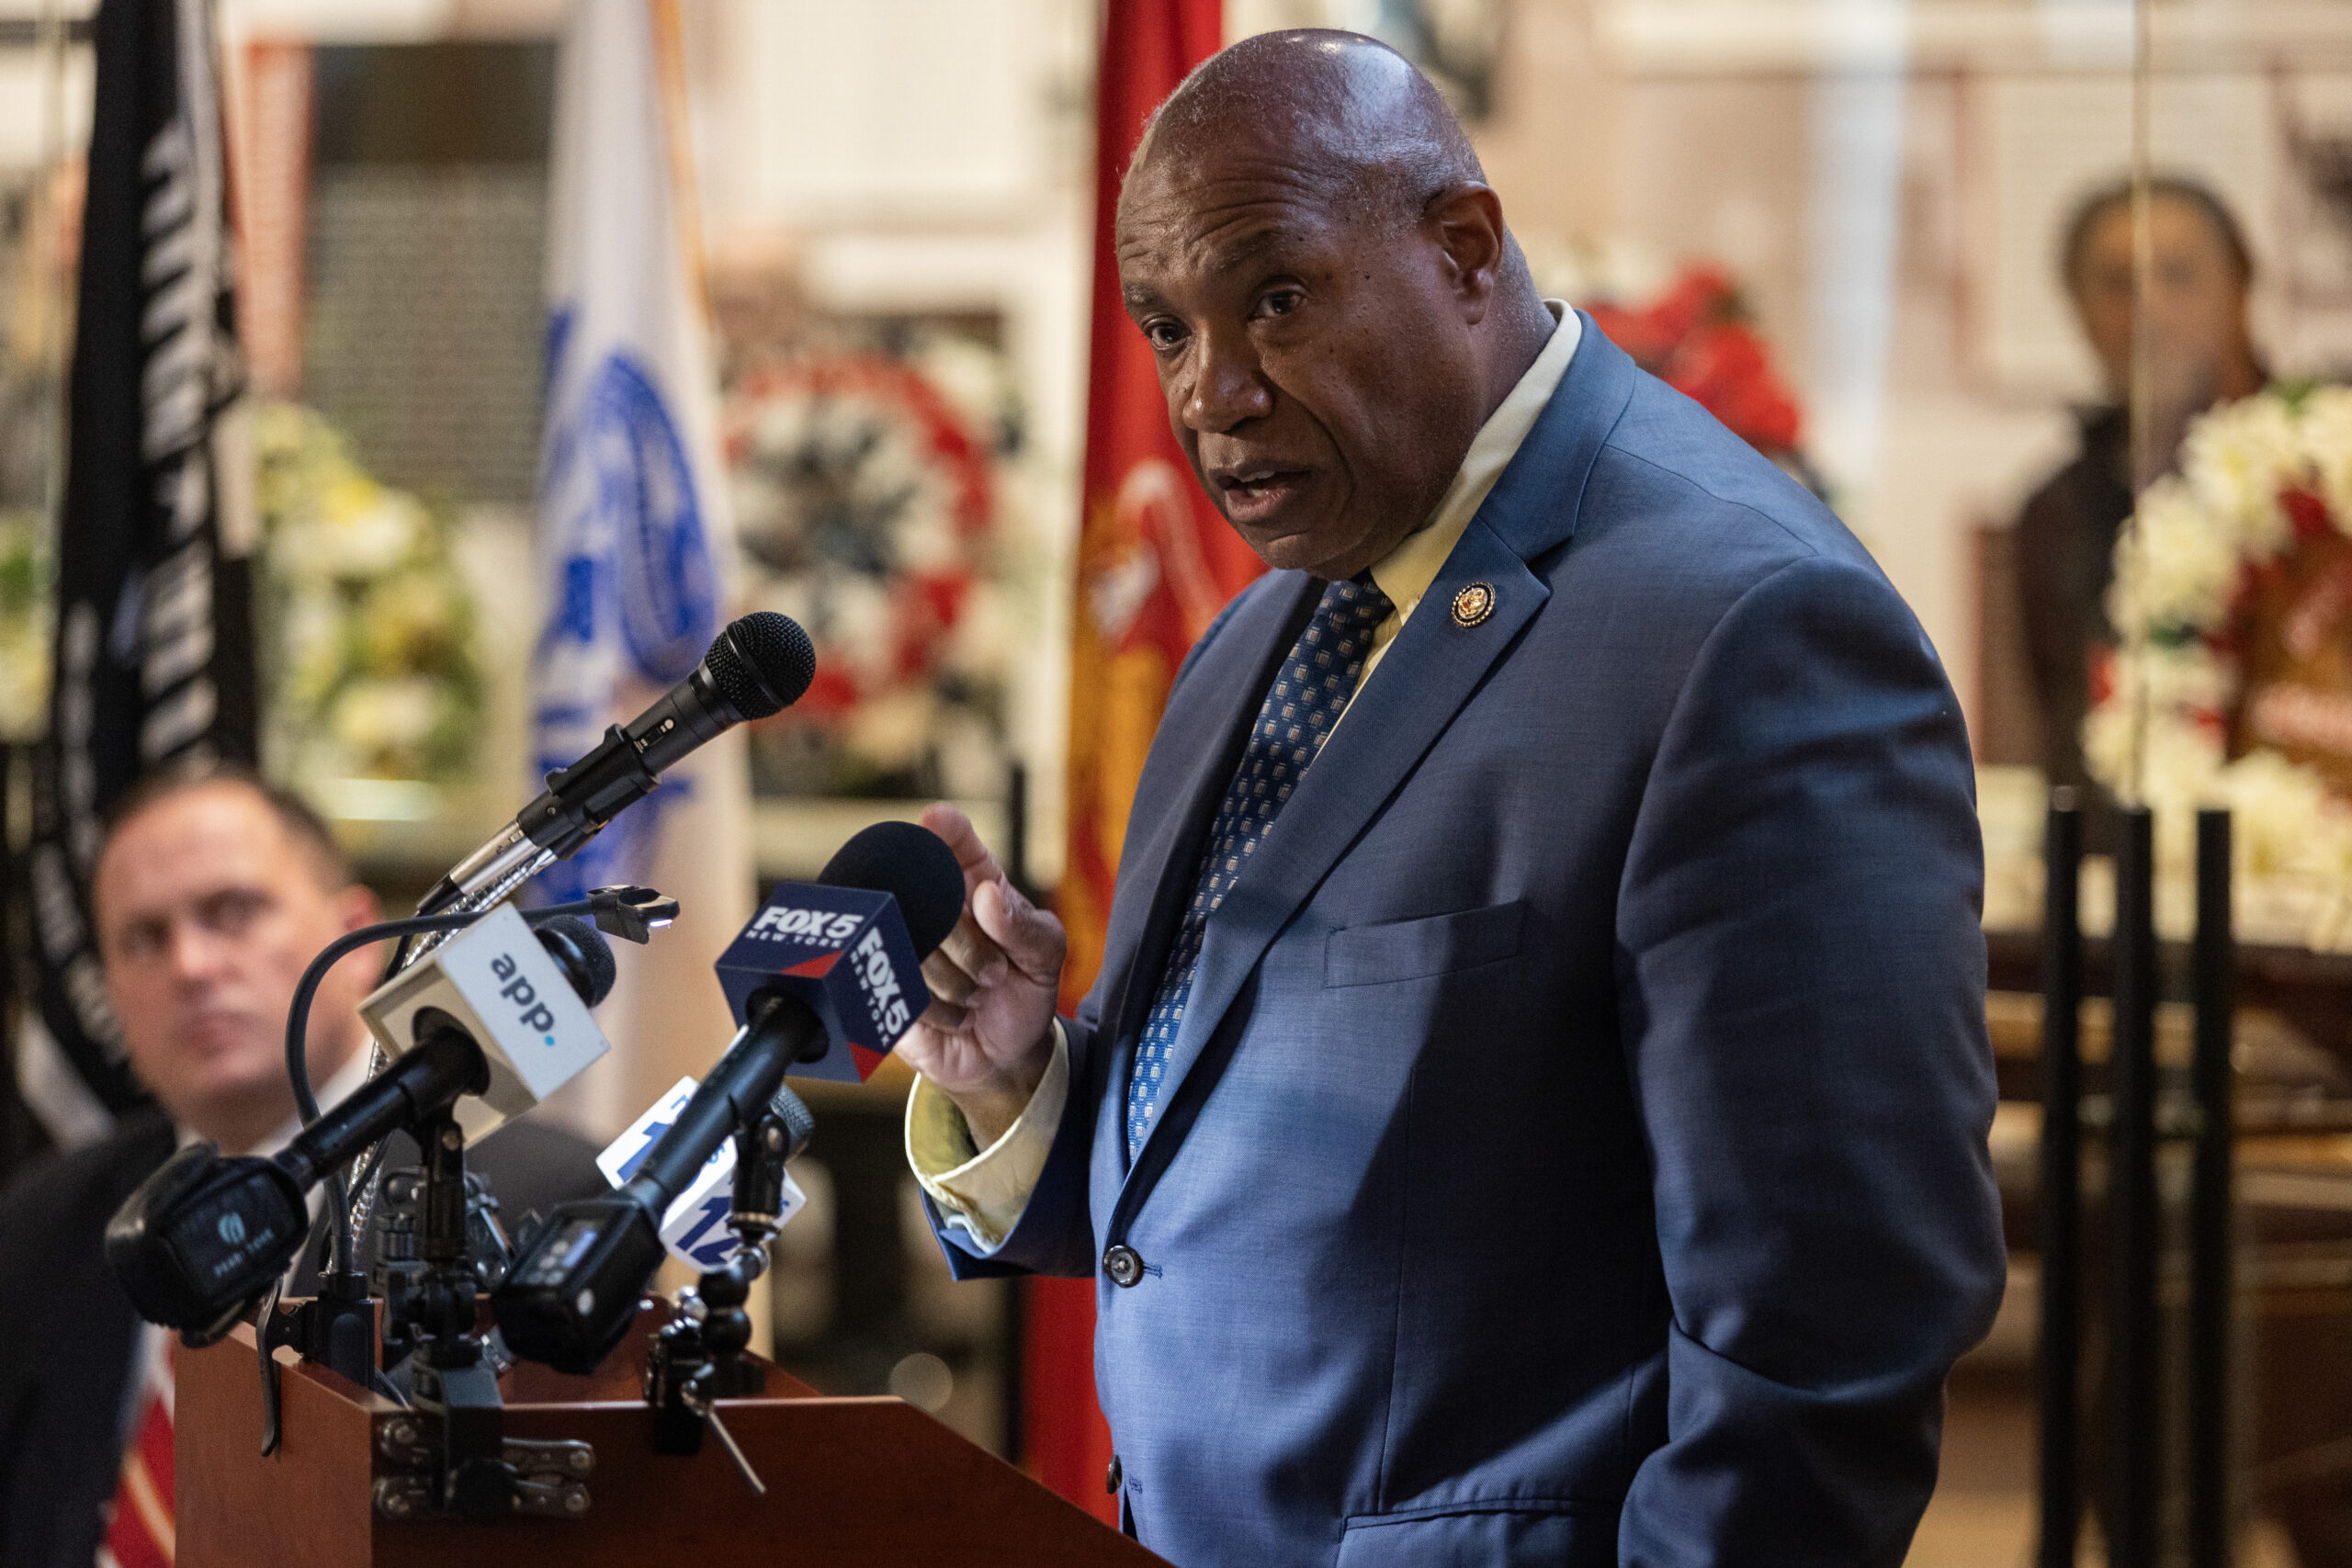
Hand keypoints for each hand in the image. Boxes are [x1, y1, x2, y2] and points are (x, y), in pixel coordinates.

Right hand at [894, 802, 1065, 1146]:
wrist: (1005, 1054)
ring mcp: (906, 945)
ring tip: (974, 998)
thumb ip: (1025, 927)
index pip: (958, 847)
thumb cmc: (1025, 991)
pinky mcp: (886, 986)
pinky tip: (952, 1016)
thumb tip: (987, 895)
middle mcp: (934, 909)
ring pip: (917, 951)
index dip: (946, 830)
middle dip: (970, 946)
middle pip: (934, 904)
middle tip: (995, 976)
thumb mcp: (1045, 957)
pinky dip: (936, 1010)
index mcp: (975, 886)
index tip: (937, 818)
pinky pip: (901, 988)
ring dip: (956, 985)